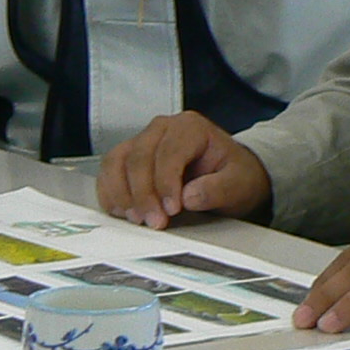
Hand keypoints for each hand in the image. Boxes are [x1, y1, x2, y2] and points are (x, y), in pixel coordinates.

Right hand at [97, 110, 272, 229]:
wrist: (229, 176)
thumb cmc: (234, 175)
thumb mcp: (239, 183)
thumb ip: (219, 189)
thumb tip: (190, 196)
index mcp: (190, 127)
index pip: (169, 152)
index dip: (166, 182)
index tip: (172, 210)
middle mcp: (162, 128)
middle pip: (139, 156)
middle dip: (144, 193)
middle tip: (155, 221)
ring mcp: (143, 140)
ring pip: (118, 161)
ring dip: (122, 193)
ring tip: (137, 218)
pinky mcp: (129, 156)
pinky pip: (110, 170)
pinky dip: (110, 191)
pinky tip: (122, 210)